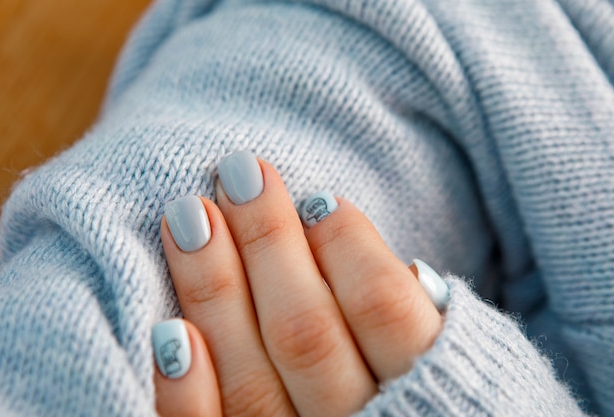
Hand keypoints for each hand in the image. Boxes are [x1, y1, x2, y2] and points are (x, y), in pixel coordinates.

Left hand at [152, 151, 447, 416]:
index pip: (382, 307)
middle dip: (267, 242)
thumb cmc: (424, 388)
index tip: (317, 198)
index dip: (346, 243)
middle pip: (306, 331)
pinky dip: (187, 394)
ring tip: (188, 215)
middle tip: (239, 173)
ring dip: (214, 291)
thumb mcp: (446, 348)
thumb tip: (331, 218)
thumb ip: (407, 303)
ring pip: (251, 379)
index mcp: (421, 388)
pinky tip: (167, 331)